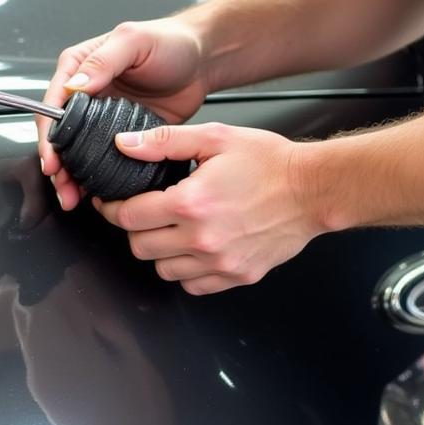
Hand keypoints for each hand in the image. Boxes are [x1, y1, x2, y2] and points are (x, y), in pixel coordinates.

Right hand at [37, 17, 208, 209]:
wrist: (202, 63)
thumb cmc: (171, 42)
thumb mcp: (133, 41)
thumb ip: (102, 62)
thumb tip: (75, 87)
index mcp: (81, 68)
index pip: (53, 103)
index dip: (49, 134)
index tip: (52, 158)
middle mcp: (87, 94)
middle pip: (60, 133)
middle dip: (56, 163)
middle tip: (62, 185)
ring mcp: (102, 118)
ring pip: (77, 151)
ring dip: (71, 176)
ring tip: (73, 196)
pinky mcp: (122, 135)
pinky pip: (103, 159)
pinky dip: (95, 176)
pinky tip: (94, 190)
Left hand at [95, 122, 324, 294]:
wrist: (314, 190)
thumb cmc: (270, 163)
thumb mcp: (215, 138)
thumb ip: (164, 142)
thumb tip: (124, 144)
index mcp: (190, 203)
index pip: (128, 217)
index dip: (111, 209)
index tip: (109, 204)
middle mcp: (201, 238)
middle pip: (139, 247)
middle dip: (135, 229)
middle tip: (145, 214)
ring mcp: (219, 262)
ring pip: (163, 270)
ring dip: (160, 252)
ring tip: (173, 231)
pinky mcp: (236, 276)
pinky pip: (193, 286)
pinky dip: (187, 271)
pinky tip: (195, 249)